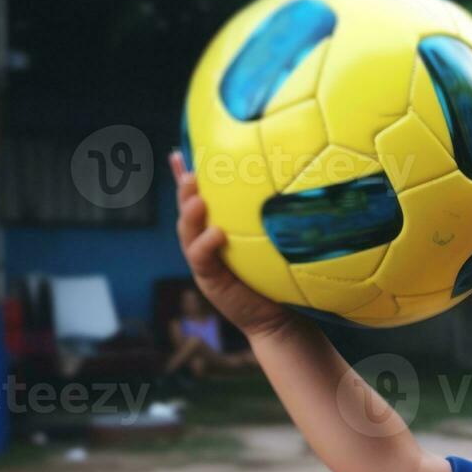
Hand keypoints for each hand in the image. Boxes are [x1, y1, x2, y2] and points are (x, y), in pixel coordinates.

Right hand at [170, 151, 296, 339]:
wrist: (279, 317)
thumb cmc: (281, 276)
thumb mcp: (275, 241)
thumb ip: (272, 218)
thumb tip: (293, 184)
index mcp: (218, 227)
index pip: (199, 197)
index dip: (184, 176)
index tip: (178, 153)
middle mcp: (206, 240)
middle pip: (187, 209)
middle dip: (184, 190)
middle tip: (190, 173)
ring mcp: (205, 259)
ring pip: (187, 231)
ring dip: (190, 212)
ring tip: (197, 197)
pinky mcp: (209, 279)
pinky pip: (201, 257)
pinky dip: (205, 243)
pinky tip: (216, 232)